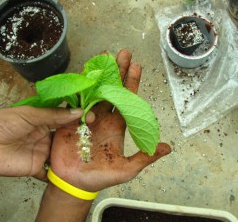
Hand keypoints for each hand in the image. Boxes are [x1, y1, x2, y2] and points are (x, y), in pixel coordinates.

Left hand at [0, 106, 89, 180]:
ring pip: (62, 153)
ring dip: (74, 154)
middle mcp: (45, 136)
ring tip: (91, 152)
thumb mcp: (29, 115)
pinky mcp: (37, 168)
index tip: (91, 117)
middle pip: (66, 137)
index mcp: (43, 120)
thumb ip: (53, 115)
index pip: (64, 118)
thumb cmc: (2, 123)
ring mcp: (42, 152)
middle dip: (79, 136)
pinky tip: (75, 170)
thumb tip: (78, 111)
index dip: (78, 118)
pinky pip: (52, 172)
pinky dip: (61, 173)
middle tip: (96, 135)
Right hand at [50, 49, 171, 190]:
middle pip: (112, 90)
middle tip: (123, 53)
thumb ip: (144, 157)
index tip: (136, 66)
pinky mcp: (70, 120)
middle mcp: (103, 117)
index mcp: (116, 126)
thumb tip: (167, 148)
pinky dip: (80, 86)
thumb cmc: (100, 177)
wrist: (75, 184)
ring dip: (99, 74)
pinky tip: (85, 73)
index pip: (127, 100)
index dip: (132, 83)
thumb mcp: (126, 169)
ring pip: (94, 90)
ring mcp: (86, 116)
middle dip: (118, 71)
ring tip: (105, 56)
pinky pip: (76, 100)